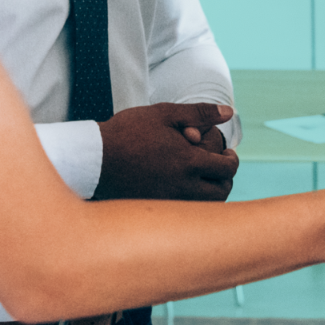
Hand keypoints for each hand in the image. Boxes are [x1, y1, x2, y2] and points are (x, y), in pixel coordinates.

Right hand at [94, 102, 238, 200]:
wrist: (93, 158)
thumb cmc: (127, 132)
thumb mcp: (164, 113)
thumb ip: (200, 112)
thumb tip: (229, 112)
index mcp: (188, 162)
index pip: (227, 168)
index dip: (232, 159)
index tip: (226, 153)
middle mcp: (182, 186)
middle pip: (222, 192)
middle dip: (226, 179)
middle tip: (218, 167)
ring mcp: (168, 201)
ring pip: (205, 207)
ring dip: (211, 193)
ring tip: (203, 178)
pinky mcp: (155, 209)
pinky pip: (185, 213)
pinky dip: (192, 203)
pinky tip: (182, 187)